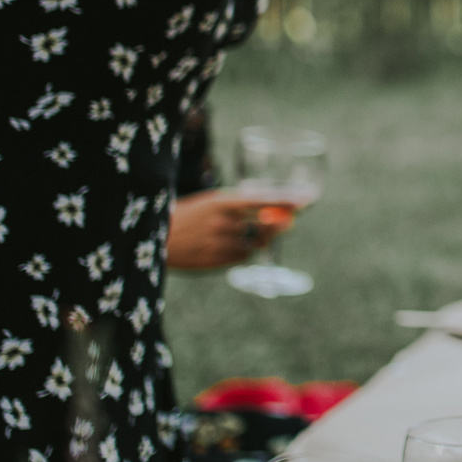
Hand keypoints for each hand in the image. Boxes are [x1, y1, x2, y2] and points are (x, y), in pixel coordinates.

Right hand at [165, 191, 286, 271]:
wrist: (157, 238)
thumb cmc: (187, 216)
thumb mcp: (210, 203)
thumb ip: (238, 207)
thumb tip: (273, 212)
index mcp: (220, 202)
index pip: (261, 199)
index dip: (284, 201)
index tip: (305, 200)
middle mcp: (222, 222)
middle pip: (264, 226)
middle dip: (278, 225)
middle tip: (286, 223)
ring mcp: (218, 243)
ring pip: (254, 244)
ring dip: (260, 240)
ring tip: (250, 234)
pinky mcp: (213, 261)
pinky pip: (241, 258)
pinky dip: (244, 252)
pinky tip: (233, 246)